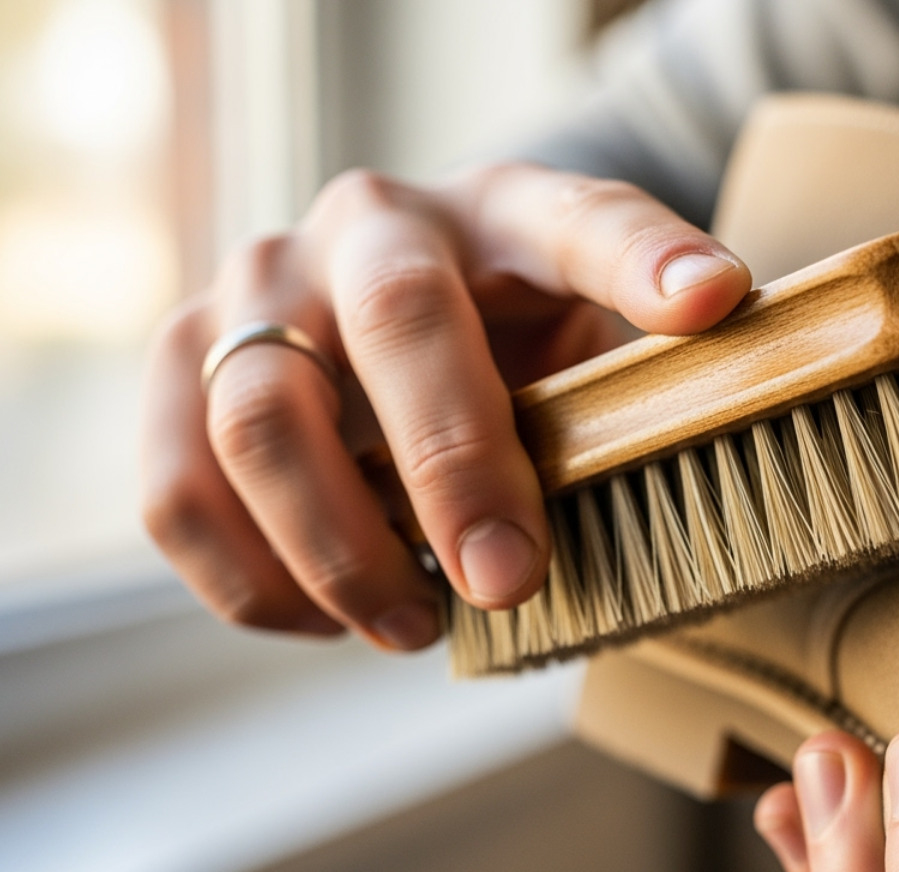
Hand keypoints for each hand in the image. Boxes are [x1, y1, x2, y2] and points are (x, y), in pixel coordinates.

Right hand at [141, 164, 749, 648]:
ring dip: (342, 549)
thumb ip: (639, 386)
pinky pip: (179, 492)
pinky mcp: (183, 367)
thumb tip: (710, 447)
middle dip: (455, 467)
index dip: (646, 261)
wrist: (385, 321)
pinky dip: (255, 582)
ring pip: (260, 417)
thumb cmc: (508, 345)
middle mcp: (368, 227)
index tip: (711, 303)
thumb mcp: (587, 345)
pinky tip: (333, 617)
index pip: (584, 217)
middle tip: (506, 579)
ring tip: (417, 625)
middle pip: (395, 319)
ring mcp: (257, 288)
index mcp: (501, 210)